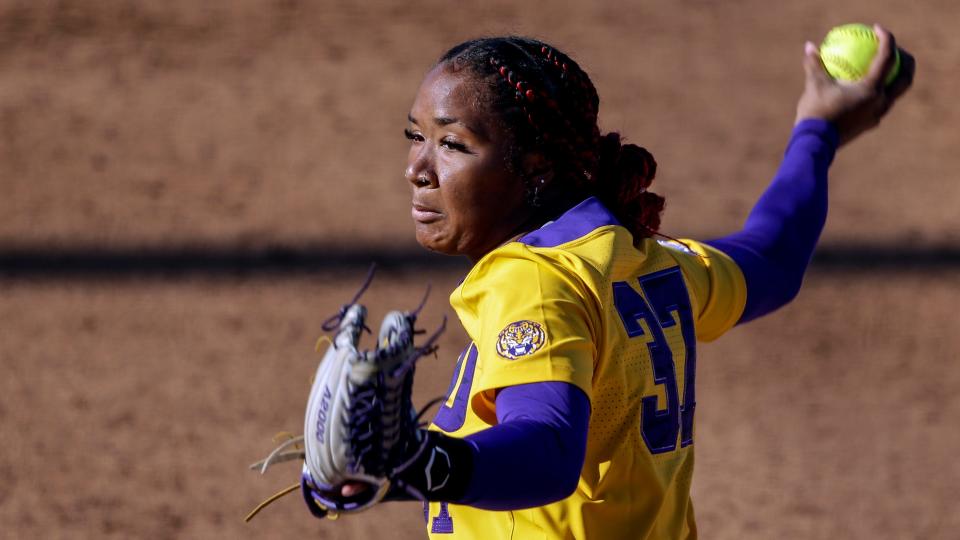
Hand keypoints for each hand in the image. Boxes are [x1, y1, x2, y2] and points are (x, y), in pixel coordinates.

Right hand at [795, 24, 914, 145]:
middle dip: (906, 61)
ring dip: (894, 78)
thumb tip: (809, 47)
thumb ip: (815, 64)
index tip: (877, 30)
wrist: (815, 144)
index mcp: (871, 89)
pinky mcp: (869, 124)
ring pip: (895, 93)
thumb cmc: (816, 113)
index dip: (886, 39)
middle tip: (898, 50)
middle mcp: (881, 102)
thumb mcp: (814, 85)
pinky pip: (880, 104)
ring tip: (885, 69)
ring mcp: (877, 115)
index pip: (887, 58)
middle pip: (905, 78)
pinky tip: (864, 90)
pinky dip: (878, 92)